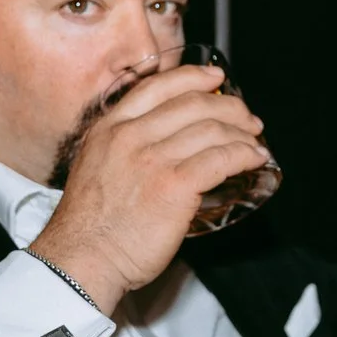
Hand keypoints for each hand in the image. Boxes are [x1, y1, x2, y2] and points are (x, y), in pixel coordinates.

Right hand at [25, 65, 270, 308]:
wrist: (81, 259)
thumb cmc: (89, 228)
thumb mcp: (95, 168)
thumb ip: (123, 150)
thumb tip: (161, 146)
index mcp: (109, 129)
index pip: (158, 87)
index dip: (194, 77)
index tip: (216, 78)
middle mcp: (130, 136)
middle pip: (192, 103)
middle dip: (228, 106)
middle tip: (246, 118)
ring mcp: (153, 159)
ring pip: (211, 129)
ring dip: (242, 133)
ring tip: (255, 142)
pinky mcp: (175, 185)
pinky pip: (221, 158)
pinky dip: (244, 156)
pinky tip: (254, 160)